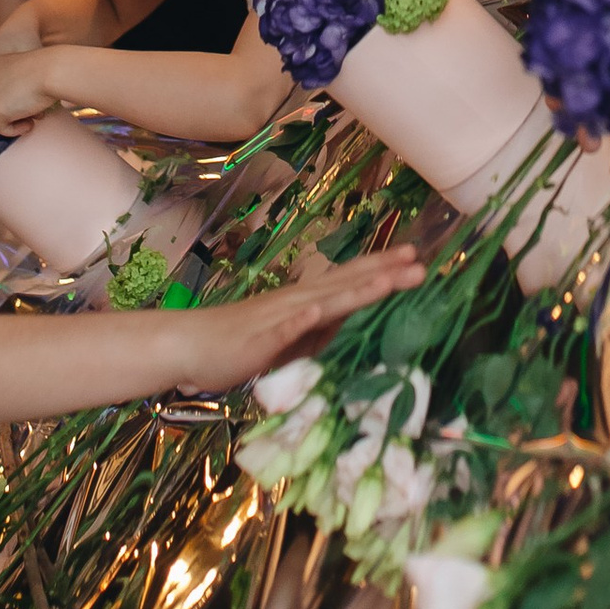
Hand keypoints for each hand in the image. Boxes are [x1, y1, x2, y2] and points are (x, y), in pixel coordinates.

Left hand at [0, 48, 68, 131]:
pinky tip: (30, 124)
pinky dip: (15, 130)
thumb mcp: (29, 72)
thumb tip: (23, 104)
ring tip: (30, 122)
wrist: (53, 72)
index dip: (10, 100)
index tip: (26, 104)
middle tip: (29, 116)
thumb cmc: (50, 69)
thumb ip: (20, 84)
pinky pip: (1, 128)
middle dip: (9, 113)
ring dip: (10, 123)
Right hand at [151, 248, 424, 393]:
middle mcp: (297, 303)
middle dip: (383, 275)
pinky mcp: (258, 339)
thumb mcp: (290, 343)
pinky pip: (282, 328)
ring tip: (387, 281)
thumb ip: (318, 334)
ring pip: (323, 301)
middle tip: (420, 263)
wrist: (189, 348)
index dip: (383, 272)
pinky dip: (301, 319)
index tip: (417, 260)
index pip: (351, 284)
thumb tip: (346, 326)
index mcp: (306, 305)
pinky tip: (317, 311)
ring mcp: (278, 317)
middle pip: (346, 285)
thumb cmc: (239, 346)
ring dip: (355, 290)